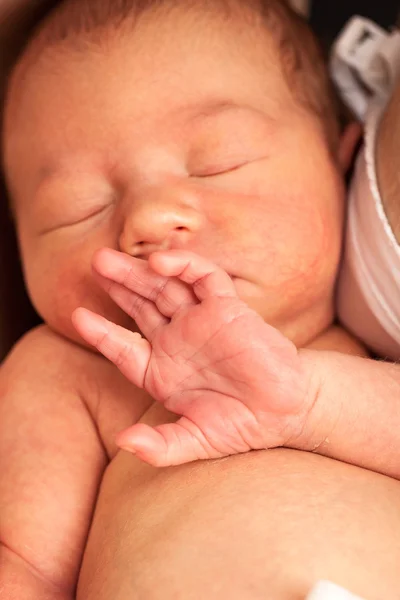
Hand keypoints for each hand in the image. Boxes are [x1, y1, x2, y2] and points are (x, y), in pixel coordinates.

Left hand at [73, 249, 313, 466]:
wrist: (287, 410)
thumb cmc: (241, 426)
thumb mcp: (195, 441)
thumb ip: (161, 447)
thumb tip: (124, 443)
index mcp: (162, 371)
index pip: (124, 346)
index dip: (102, 332)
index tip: (79, 316)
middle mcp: (178, 342)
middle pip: (141, 306)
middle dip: (119, 287)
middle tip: (95, 264)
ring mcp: (201, 322)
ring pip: (165, 287)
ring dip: (138, 272)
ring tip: (107, 259)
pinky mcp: (227, 308)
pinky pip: (203, 279)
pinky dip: (183, 267)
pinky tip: (160, 262)